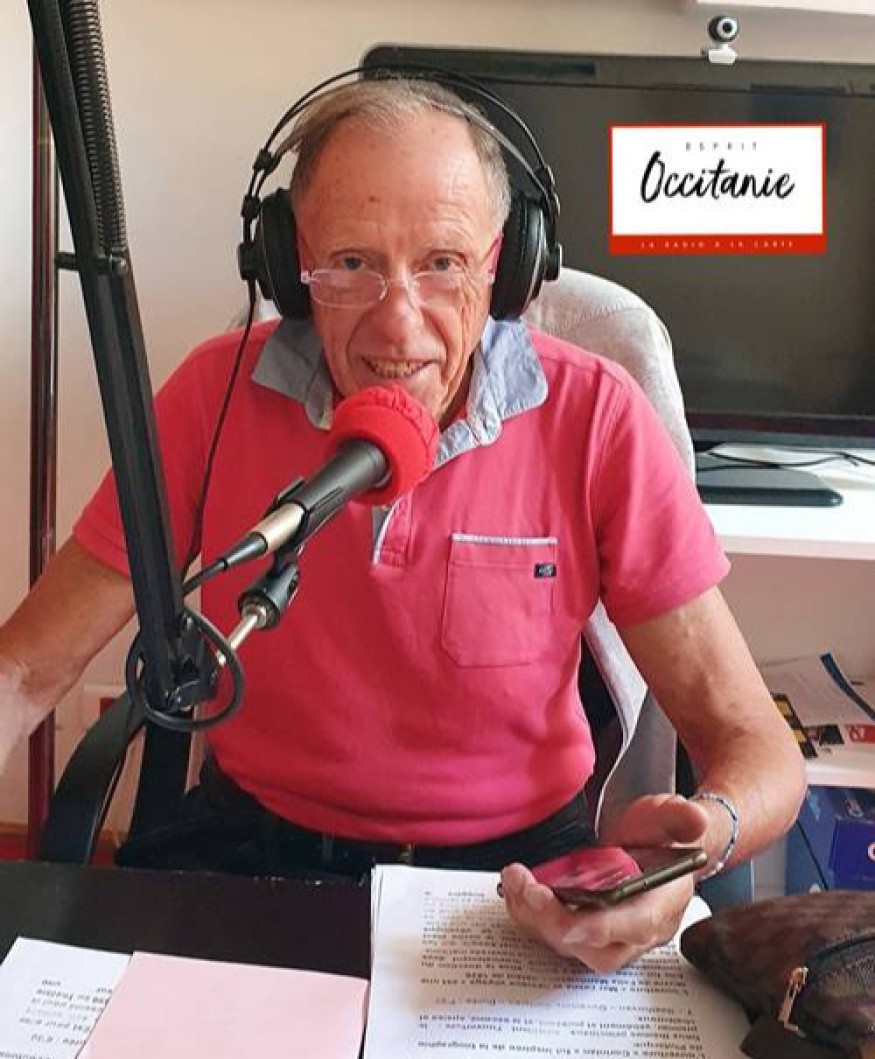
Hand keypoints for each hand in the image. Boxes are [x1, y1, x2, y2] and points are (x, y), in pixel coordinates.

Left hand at [500, 794, 709, 971]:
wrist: (657, 845)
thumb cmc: (664, 835)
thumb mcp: (673, 817)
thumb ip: (682, 818)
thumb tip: (695, 820)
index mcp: (661, 906)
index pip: (635, 927)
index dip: (602, 929)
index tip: (570, 923)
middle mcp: (633, 930)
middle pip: (596, 949)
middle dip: (556, 924)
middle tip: (528, 890)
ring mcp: (607, 933)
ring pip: (569, 945)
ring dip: (534, 918)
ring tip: (514, 880)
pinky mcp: (583, 926)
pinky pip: (553, 934)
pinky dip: (528, 915)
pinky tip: (514, 887)